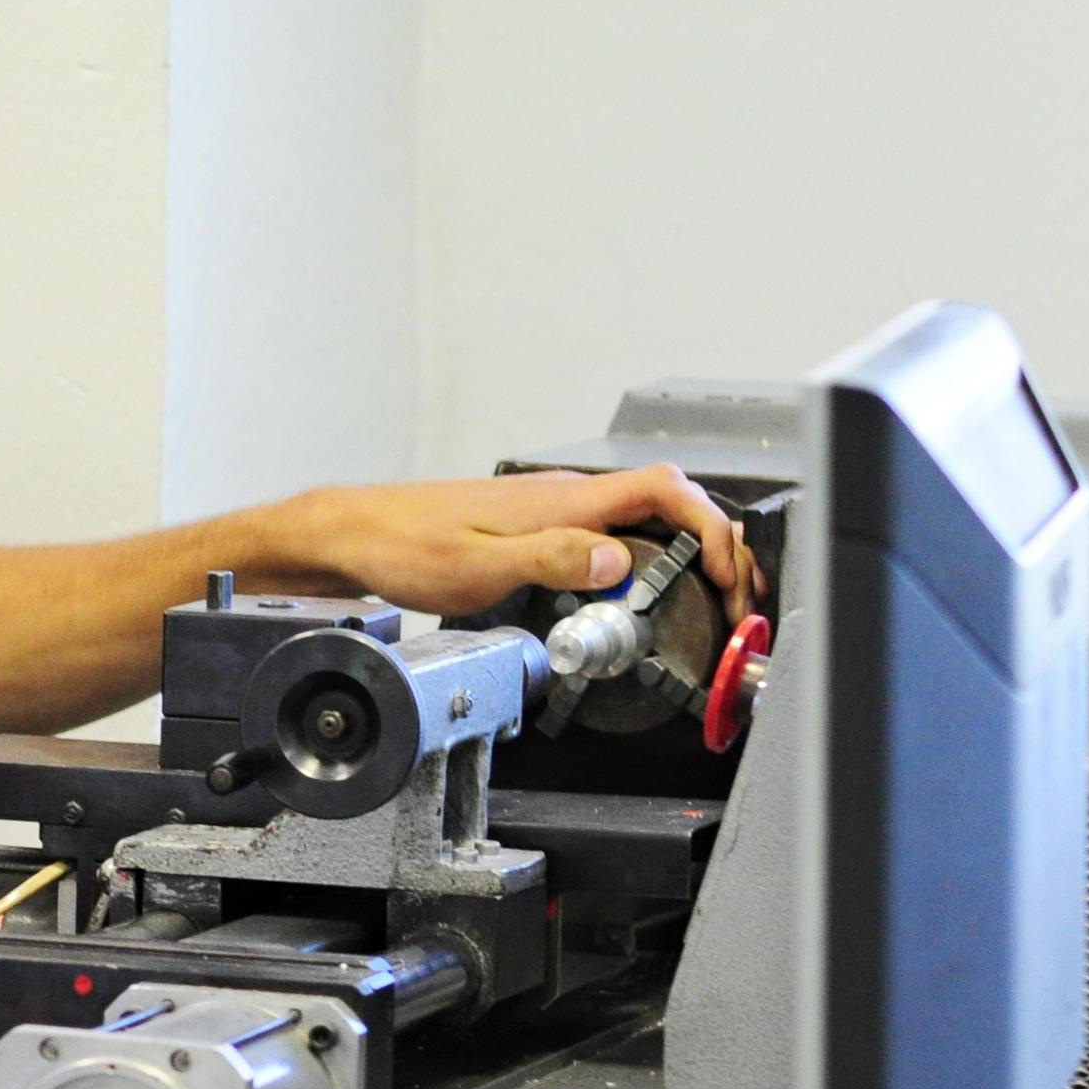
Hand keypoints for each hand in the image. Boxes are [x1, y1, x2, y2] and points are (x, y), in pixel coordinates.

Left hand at [278, 466, 751, 622]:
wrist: (355, 536)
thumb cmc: (403, 547)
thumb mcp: (478, 566)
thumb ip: (552, 559)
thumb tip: (616, 560)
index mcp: (561, 502)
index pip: (664, 490)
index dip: (709, 527)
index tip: (726, 572)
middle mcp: (564, 498)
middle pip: (667, 504)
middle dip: (713, 546)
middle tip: (732, 598)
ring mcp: (553, 510)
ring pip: (642, 520)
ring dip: (683, 554)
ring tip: (706, 598)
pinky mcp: (537, 527)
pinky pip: (611, 534)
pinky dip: (645, 559)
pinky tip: (642, 590)